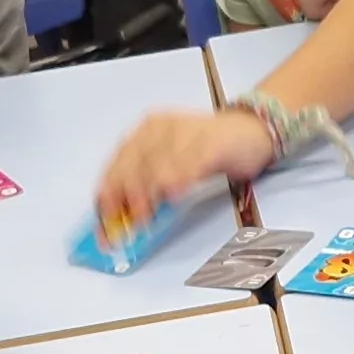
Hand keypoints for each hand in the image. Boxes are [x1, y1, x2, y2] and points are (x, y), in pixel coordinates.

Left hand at [96, 108, 277, 226]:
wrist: (249, 132)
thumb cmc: (206, 152)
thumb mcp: (170, 169)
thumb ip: (146, 189)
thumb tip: (124, 220)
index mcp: (144, 134)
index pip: (116, 166)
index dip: (107, 197)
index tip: (103, 224)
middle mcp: (159, 128)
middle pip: (132, 166)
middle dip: (125, 198)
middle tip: (125, 224)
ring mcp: (185, 132)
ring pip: (158, 165)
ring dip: (147, 194)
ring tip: (144, 216)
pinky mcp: (211, 141)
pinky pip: (191, 161)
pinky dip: (180, 179)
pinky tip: (173, 195)